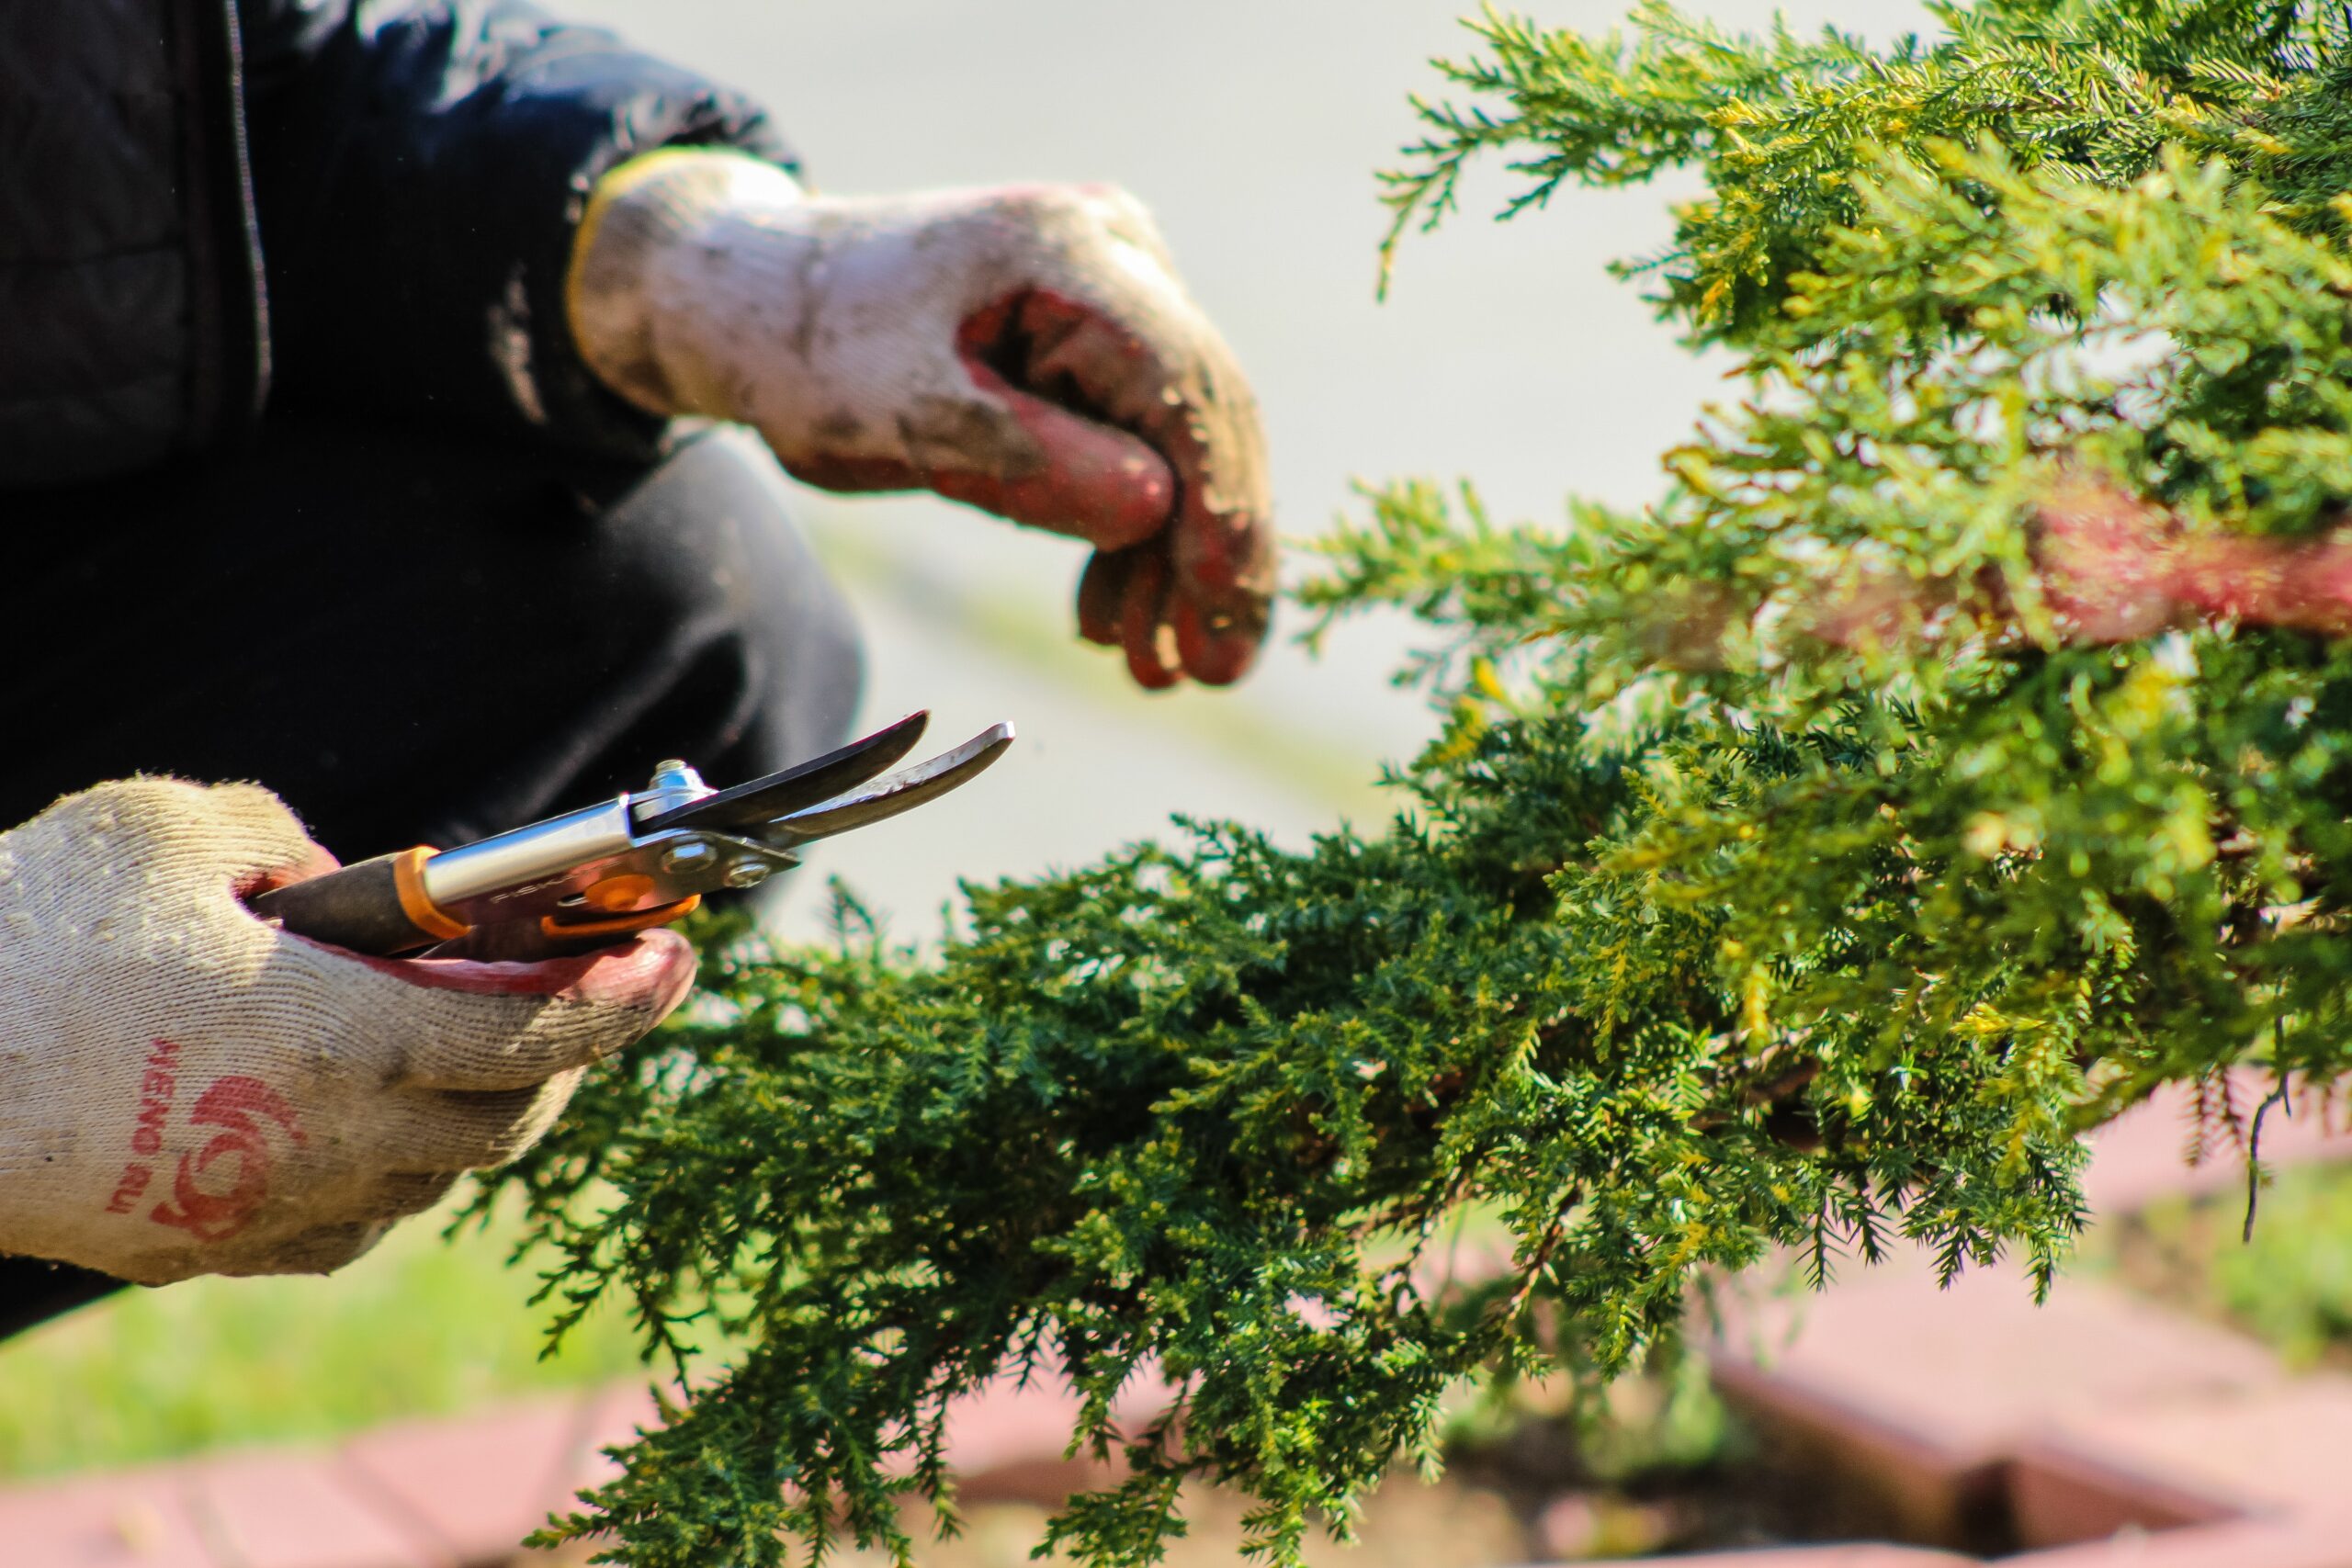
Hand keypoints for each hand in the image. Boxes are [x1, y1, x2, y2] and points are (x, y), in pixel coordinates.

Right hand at [0, 780, 694, 1283]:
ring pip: (432, 1180)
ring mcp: (267, 1211)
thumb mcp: (174, 828)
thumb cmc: (27, 939)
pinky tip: (369, 1117)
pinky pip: (344, 1221)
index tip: (680, 958)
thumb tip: (347, 880)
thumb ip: (292, 840)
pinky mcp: (203, 1249)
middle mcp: (331, 1143)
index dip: (627, 998)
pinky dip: (389, 1169)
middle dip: (569, 1056)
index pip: (541, 1033)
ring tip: (483, 1042)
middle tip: (589, 993)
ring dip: (478, 1114)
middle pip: (509, 1119)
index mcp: (347, 1040)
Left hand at [568, 151, 1273, 688]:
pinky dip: (1131, 534)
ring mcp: (1117, 292)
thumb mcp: (904, 420)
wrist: (758, 303)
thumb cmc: (814, 352)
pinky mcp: (1099, 340)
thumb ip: (1029, 462)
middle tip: (1211, 673)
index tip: (1223, 610)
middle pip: (1202, 416)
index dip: (1219, 504)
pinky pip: (1143, 442)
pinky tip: (1113, 616)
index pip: (1183, 383)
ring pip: (1180, 442)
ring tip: (1153, 669)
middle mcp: (1116, 254)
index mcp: (1067, 251)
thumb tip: (1157, 512)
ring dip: (1171, 561)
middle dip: (1210, 553)